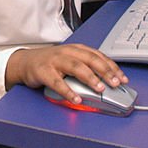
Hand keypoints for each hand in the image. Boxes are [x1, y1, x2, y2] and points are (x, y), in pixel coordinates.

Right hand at [5, 44, 128, 105]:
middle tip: (116, 83)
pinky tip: (76, 98)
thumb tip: (107, 82)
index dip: (112, 67)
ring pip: (75, 67)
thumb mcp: (70, 60)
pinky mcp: (43, 71)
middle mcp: (67, 52)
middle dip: (105, 71)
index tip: (123, 78)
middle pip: (90, 59)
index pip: (98, 56)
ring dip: (90, 78)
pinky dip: (68, 91)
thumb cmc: (51, 63)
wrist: (25, 62)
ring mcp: (55, 61)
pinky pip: (57, 82)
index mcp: (76, 49)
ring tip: (100, 88)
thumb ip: (86, 68)